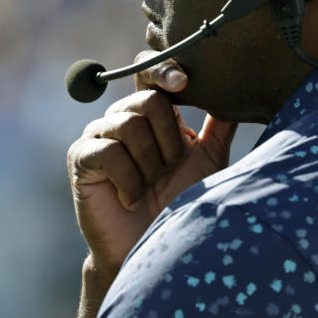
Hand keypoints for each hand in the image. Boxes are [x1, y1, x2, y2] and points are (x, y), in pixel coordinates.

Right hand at [67, 52, 237, 273]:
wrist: (152, 247)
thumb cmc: (182, 201)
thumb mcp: (208, 158)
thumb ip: (219, 124)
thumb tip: (237, 88)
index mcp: (151, 110)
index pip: (151, 70)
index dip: (164, 69)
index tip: (184, 83)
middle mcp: (123, 115)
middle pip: (148, 99)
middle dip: (168, 141)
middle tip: (168, 170)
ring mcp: (98, 134)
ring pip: (129, 124)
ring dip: (149, 163)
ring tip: (150, 186)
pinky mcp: (80, 157)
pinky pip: (108, 151)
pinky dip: (129, 180)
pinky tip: (131, 199)